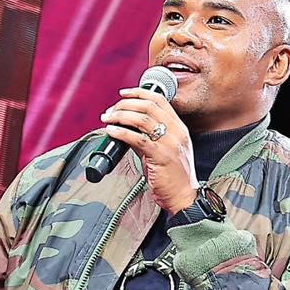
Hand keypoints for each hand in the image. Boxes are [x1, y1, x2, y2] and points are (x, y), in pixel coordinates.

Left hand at [101, 88, 197, 213]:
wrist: (182, 197)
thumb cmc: (172, 177)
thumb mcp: (163, 150)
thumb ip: (147, 137)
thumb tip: (125, 128)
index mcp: (179, 128)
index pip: (159, 100)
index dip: (139, 93)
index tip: (123, 94)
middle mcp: (177, 132)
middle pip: (148, 106)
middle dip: (125, 104)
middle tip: (110, 111)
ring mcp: (170, 143)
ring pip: (142, 119)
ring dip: (120, 116)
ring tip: (107, 119)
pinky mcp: (161, 156)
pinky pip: (137, 139)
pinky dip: (121, 132)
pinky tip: (111, 131)